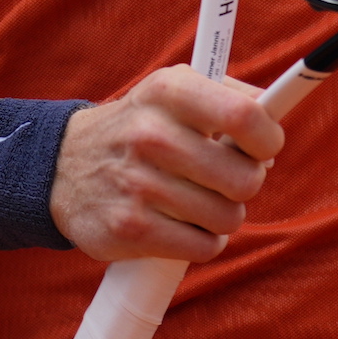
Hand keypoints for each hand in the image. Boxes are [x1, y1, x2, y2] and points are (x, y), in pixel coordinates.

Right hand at [49, 65, 281, 263]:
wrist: (62, 168)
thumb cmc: (138, 127)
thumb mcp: (173, 91)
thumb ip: (229, 95)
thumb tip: (275, 116)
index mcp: (168, 91)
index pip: (244, 117)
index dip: (268, 139)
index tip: (263, 147)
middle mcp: (151, 134)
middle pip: (244, 179)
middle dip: (245, 183)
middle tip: (223, 178)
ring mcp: (138, 185)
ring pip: (228, 218)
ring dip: (222, 215)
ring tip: (197, 200)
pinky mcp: (130, 229)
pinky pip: (204, 247)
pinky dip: (203, 240)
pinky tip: (184, 224)